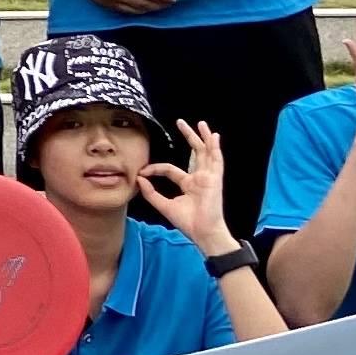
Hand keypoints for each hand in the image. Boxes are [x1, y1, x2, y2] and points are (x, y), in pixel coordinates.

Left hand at [139, 121, 232, 251]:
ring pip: (206, 152)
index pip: (170, 169)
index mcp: (188, 184)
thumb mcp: (164, 206)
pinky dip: (215, 147)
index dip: (155, 168)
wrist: (203, 232)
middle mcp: (199, 178)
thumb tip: (139, 179)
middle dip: (188, 137)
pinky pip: (216, 160)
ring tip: (202, 123)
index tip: (142, 171)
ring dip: (203, 137)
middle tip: (180, 122)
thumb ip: (151, 193)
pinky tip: (214, 136)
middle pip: (194, 153)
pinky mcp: (215, 179)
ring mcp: (208, 177)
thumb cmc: (187, 222)